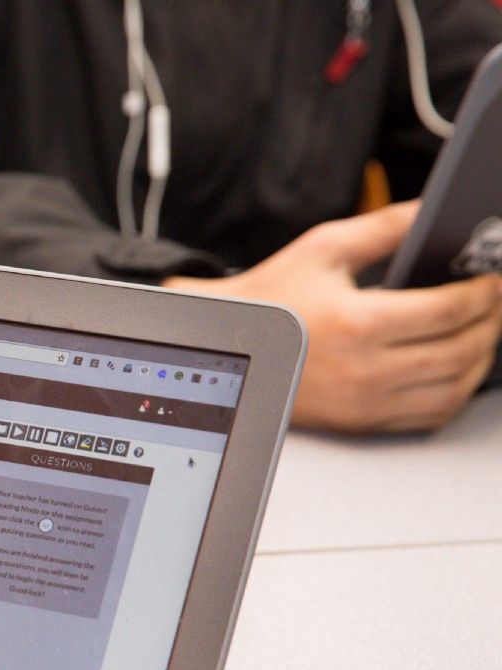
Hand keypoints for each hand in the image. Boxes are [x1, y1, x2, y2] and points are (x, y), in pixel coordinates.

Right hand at [165, 202, 501, 433]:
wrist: (230, 344)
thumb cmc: (271, 299)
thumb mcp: (323, 248)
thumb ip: (386, 226)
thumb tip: (433, 211)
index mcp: (357, 323)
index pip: (451, 310)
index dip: (486, 290)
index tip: (492, 275)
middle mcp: (364, 371)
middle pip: (462, 350)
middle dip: (492, 321)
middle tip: (495, 299)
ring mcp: (364, 403)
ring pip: (455, 389)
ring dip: (481, 358)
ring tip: (482, 330)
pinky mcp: (361, 422)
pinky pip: (430, 416)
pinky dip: (456, 392)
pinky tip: (457, 367)